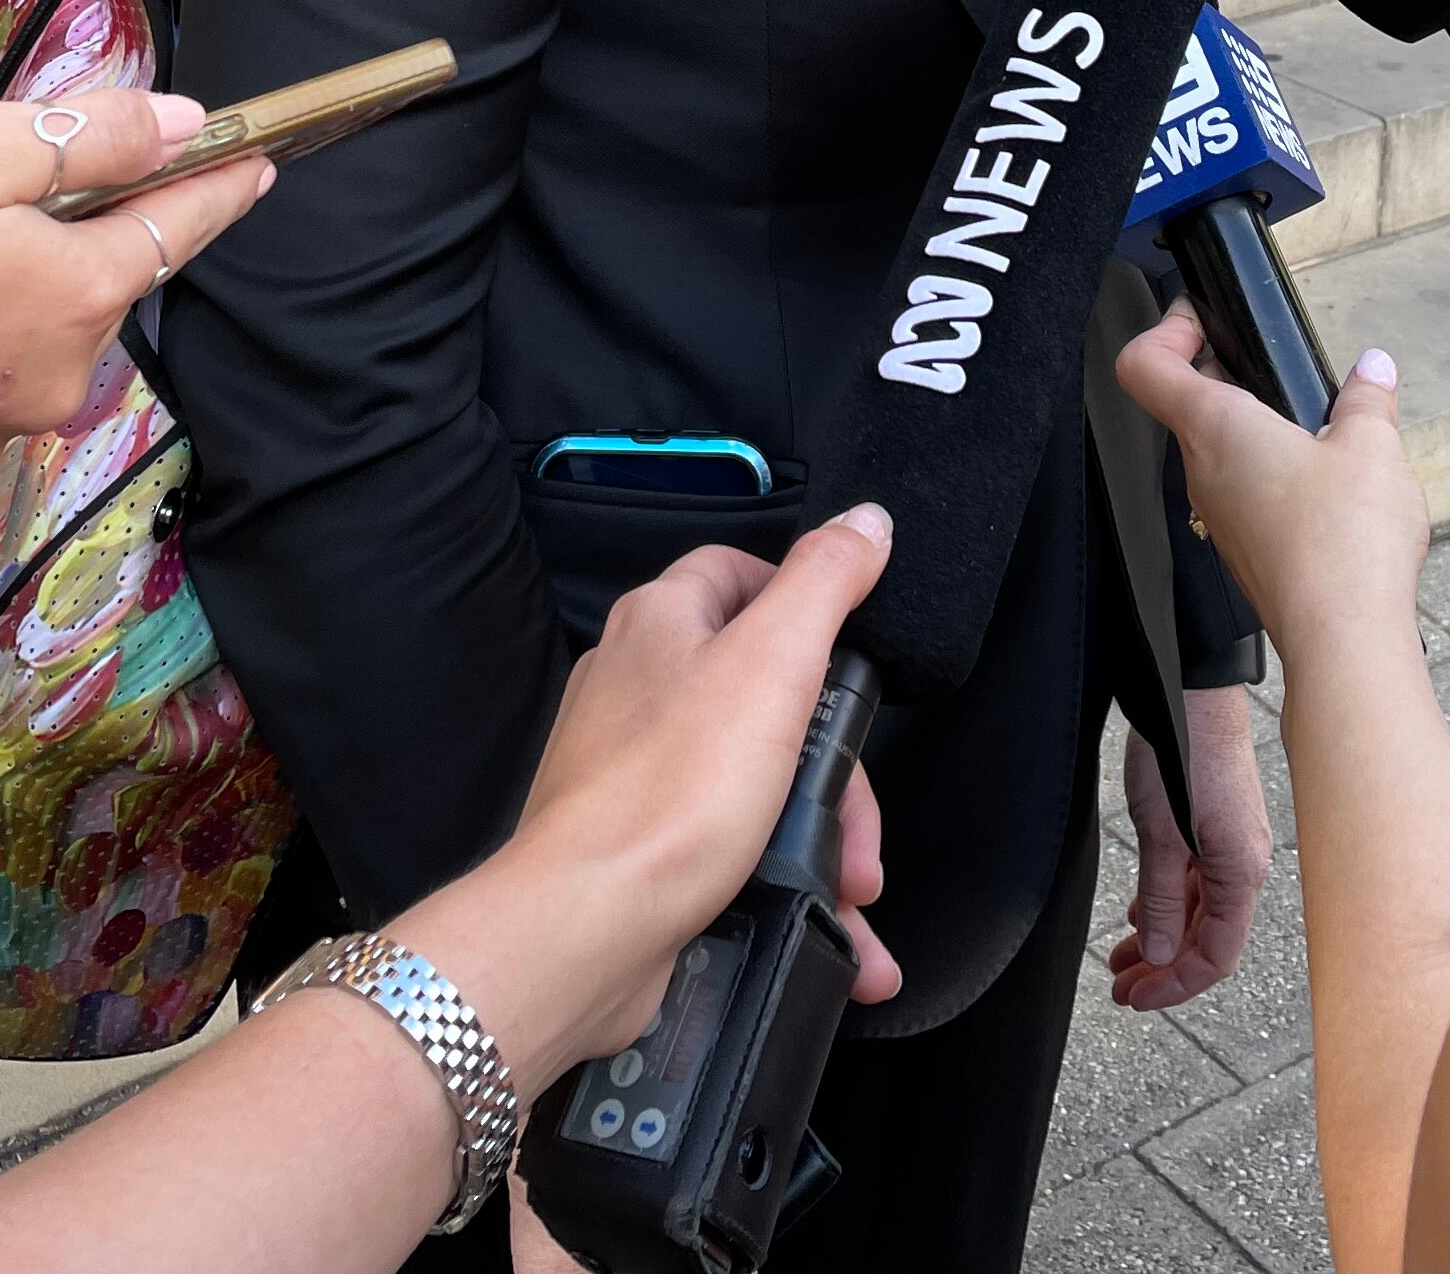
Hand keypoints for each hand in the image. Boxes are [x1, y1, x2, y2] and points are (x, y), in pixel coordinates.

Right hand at [0, 91, 271, 542]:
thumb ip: (85, 140)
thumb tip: (184, 124)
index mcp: (78, 298)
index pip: (179, 229)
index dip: (218, 185)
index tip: (258, 160)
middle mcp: (57, 379)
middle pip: (99, 280)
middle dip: (73, 225)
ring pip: (30, 326)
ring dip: (4, 277)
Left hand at [399, 510, 902, 1100]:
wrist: (585, 928)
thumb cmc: (669, 793)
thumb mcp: (773, 663)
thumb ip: (824, 583)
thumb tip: (864, 521)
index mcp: (660, 620)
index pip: (739, 572)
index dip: (804, 606)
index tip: (851, 665)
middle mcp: (636, 683)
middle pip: (762, 692)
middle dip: (831, 765)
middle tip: (859, 822)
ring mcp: (633, 765)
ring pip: (753, 778)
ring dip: (818, 834)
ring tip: (852, 889)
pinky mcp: (639, 839)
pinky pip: (727, 842)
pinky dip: (778, 876)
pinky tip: (821, 921)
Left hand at [1109, 686, 1271, 1010]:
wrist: (1192, 684)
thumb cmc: (1182, 748)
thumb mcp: (1161, 832)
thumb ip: (1164, 897)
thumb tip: (1163, 955)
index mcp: (1241, 872)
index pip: (1215, 957)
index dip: (1174, 986)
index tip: (1133, 998)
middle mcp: (1244, 862)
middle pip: (1208, 938)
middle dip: (1163, 967)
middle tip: (1120, 985)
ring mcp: (1232, 842)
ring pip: (1200, 910)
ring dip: (1163, 936)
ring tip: (1123, 955)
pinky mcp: (1217, 823)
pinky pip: (1198, 880)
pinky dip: (1169, 901)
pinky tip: (1143, 910)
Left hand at [1113, 302, 1428, 648]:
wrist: (1344, 639)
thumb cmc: (1343, 542)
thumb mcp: (1372, 446)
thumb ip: (1367, 399)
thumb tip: (1373, 370)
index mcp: (1215, 428)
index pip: (1145, 366)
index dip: (1165, 330)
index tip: (1204, 319)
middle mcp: (1203, 472)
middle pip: (1188, 405)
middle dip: (1232, 376)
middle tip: (1278, 368)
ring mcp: (1220, 518)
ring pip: (1221, 454)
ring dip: (1260, 431)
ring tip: (1320, 427)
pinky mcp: (1246, 553)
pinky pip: (1247, 497)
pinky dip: (1276, 478)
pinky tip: (1329, 486)